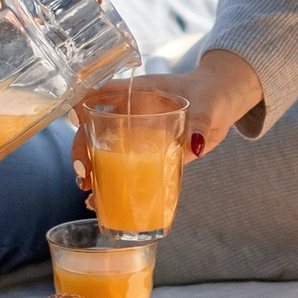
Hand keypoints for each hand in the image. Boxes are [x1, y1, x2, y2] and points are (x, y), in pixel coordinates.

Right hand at [69, 49, 261, 198]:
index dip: (82, 105)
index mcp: (136, 94)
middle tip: (84, 172)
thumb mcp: (206, 105)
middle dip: (81, 149)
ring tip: (88, 191)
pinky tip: (102, 203)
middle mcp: (130, 114)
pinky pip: (123, 169)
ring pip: (102, 151)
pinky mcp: (148, 155)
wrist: (221, 105)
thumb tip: (196, 145)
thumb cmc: (210, 94)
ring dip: (91, 170)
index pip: (100, 94)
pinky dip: (111, 184)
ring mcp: (136, 136)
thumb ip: (201, 122)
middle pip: (93, 128)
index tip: (76, 121)